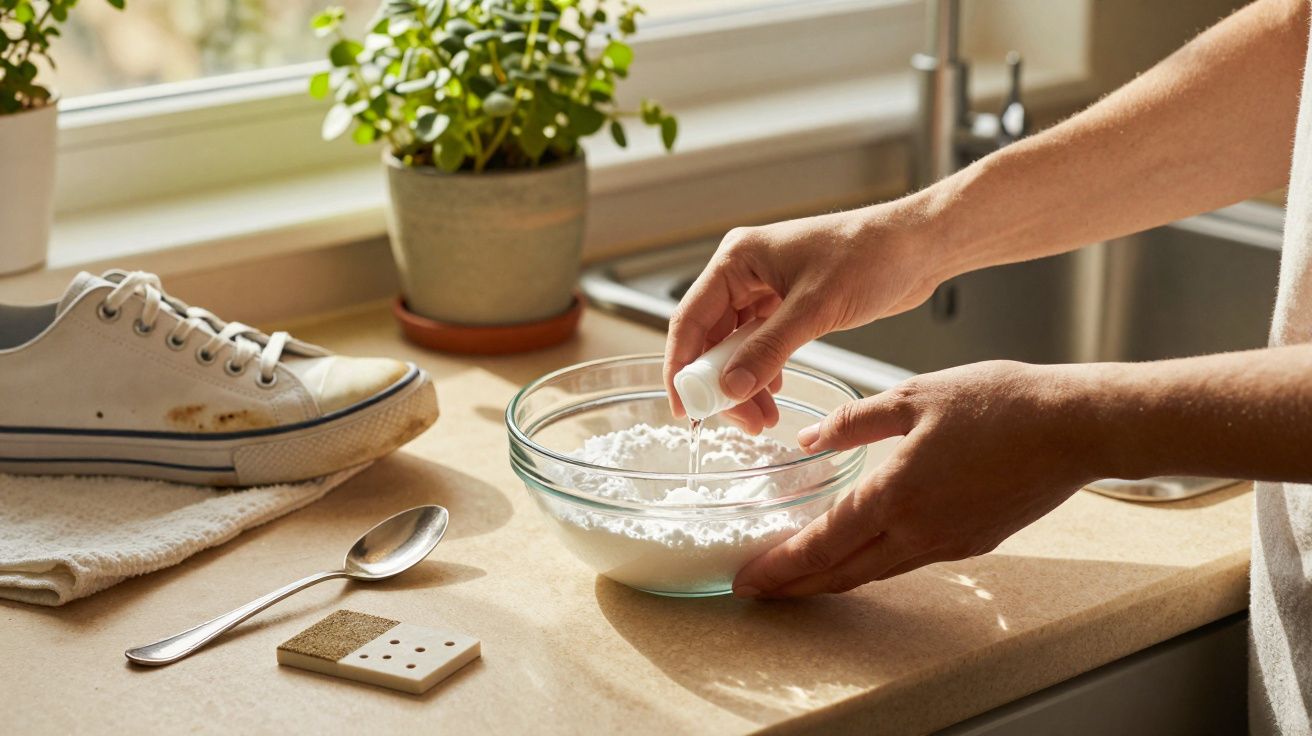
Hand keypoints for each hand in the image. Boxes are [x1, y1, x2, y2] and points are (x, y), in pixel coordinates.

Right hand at [663, 205, 945, 432]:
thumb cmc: (870, 255)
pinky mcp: (790, 303)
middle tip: (742, 421)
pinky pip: (762, 344)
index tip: (685, 409)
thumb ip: (768, 351)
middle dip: (721, 383)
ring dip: (745, 381)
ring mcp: (767, 288)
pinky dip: (765, 370)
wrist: (919, 246)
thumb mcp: (814, 308)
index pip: (690, 319)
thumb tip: (730, 388)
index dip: (682, 367)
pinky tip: (776, 391)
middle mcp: (745, 272)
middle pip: (712, 338)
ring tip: (764, 417)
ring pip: (738, 345)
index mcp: (738, 259)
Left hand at [732, 360, 1102, 596]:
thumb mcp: (914, 395)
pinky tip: (859, 552)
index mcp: (896, 494)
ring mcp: (948, 543)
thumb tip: (809, 441)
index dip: (780, 566)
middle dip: (794, 586)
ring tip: (797, 577)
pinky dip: (870, 565)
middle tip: (757, 590)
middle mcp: (918, 532)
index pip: (821, 544)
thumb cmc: (1000, 402)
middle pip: (841, 573)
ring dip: (831, 579)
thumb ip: (853, 422)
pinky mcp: (972, 542)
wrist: (1075, 427)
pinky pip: (907, 561)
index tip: (746, 579)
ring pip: (874, 573)